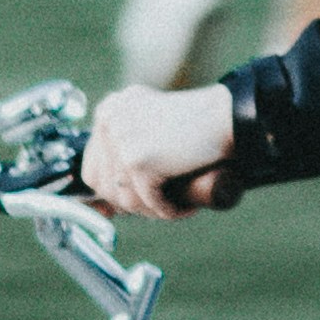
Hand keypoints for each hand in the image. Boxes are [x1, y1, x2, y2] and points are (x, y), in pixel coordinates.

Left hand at [83, 82, 236, 220]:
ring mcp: (121, 139)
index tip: (136, 201)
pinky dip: (169, 210)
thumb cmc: (196, 125)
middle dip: (133, 203)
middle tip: (161, 204)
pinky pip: (148, 201)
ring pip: (127, 199)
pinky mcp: (138, 159)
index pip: (92, 170)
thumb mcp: (150, 132)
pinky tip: (187, 207)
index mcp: (108, 110)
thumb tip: (100, 208)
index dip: (114, 192)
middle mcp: (109, 120)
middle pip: (105, 187)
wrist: (226, 116)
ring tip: (177, 205)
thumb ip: (123, 156)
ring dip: (153, 210)